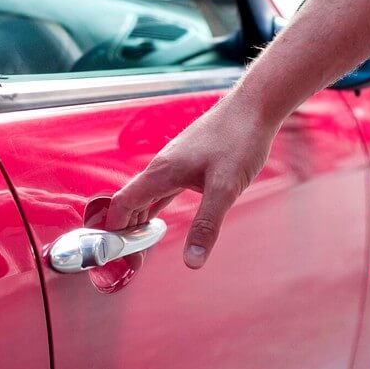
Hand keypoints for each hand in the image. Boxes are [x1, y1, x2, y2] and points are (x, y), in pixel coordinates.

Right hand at [105, 96, 277, 268]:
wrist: (254, 107)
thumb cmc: (239, 138)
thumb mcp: (224, 189)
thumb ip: (206, 227)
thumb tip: (193, 261)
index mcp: (161, 172)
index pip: (121, 204)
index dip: (115, 231)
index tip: (120, 254)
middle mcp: (160, 167)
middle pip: (128, 203)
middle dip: (125, 231)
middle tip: (132, 258)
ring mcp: (171, 164)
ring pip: (143, 197)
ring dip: (138, 221)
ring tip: (140, 244)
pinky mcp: (184, 163)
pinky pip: (159, 191)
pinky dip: (153, 209)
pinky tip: (157, 219)